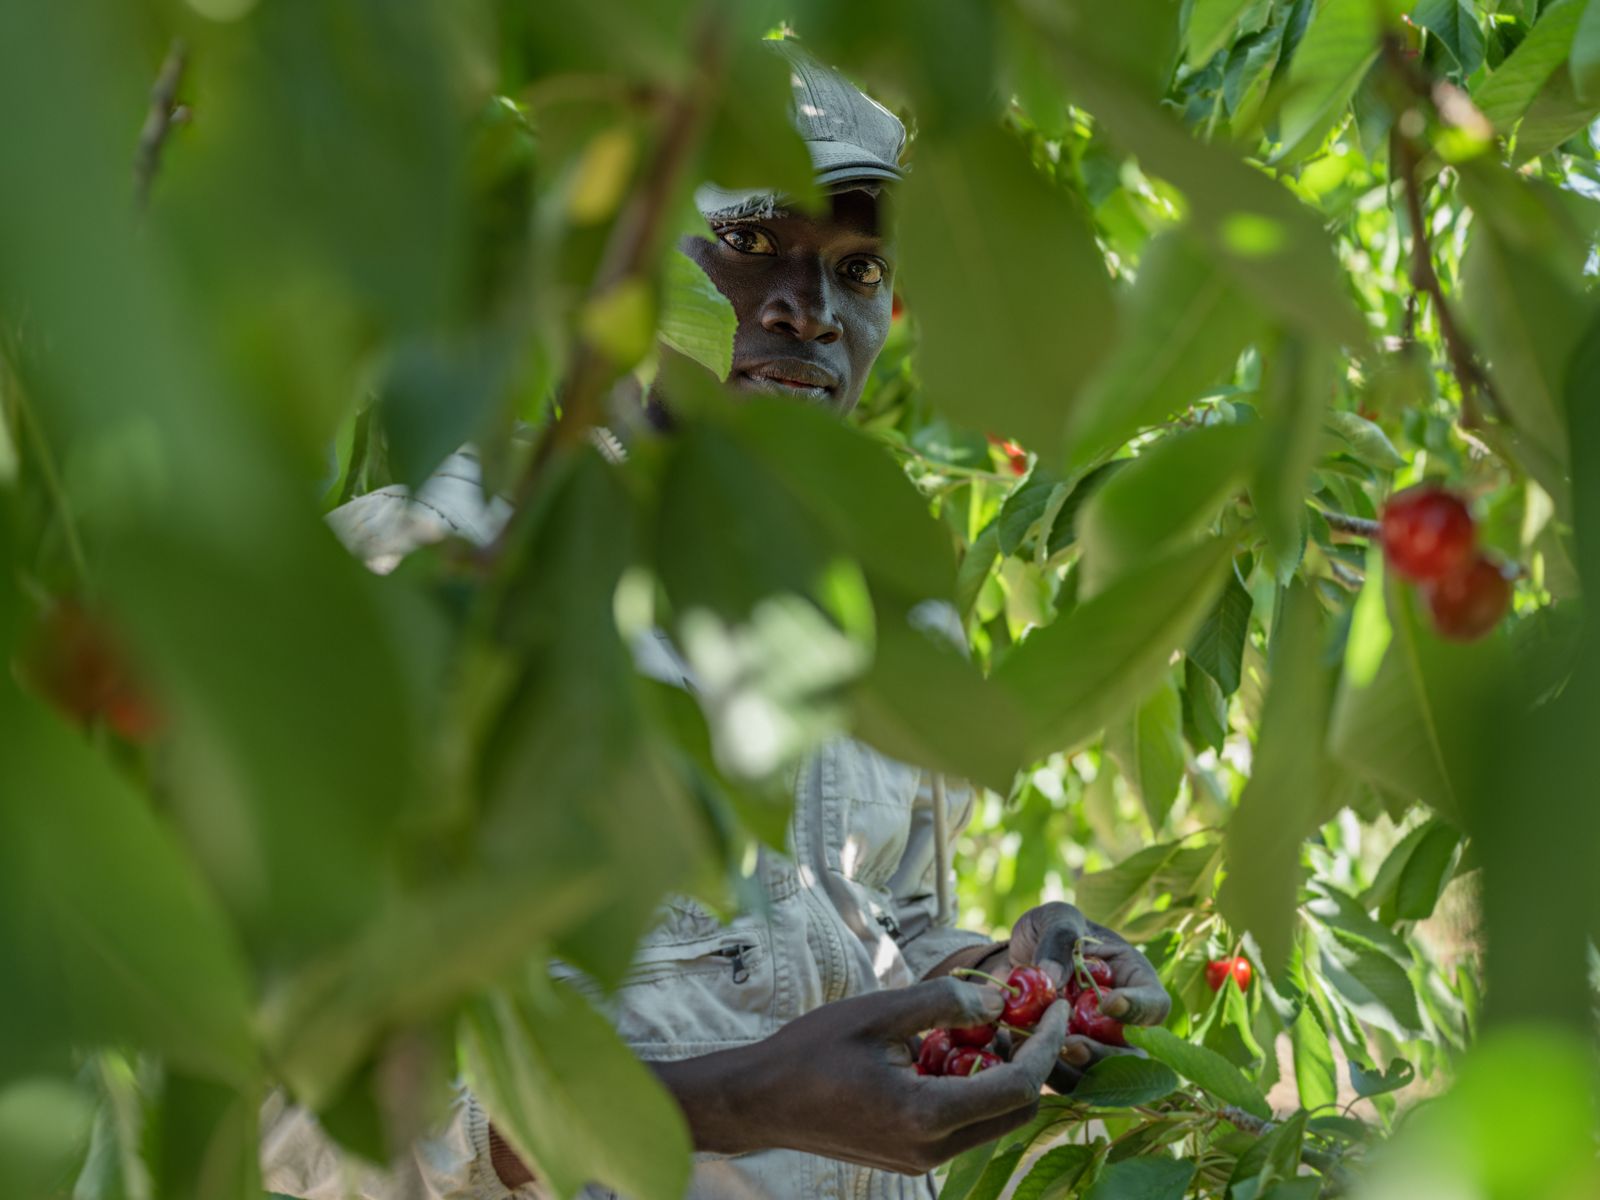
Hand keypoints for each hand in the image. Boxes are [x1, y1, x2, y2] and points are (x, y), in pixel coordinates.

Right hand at [654, 977, 1069, 1174]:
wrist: (760, 1101)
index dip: (1045, 1045)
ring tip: (984, 1024)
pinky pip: (962, 1124)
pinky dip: (971, 1088)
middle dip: (1030, 1061)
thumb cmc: (811, 1051)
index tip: (1055, 1007)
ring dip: (1001, 1074)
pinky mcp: (911, 1157)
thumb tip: (1001, 999)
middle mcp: (931, 1149)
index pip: (1015, 1087)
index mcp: (925, 1115)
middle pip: (1013, 1112)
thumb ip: (942, 1004)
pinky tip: (949, 1049)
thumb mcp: (877, 1012)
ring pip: (991, 1121)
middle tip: (1025, 1013)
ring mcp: (921, 1159)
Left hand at [1002, 902, 1169, 1091]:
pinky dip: (1040, 1070)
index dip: (1137, 1010)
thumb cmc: (1051, 930)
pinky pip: (1064, 1080)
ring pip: (1098, 1078)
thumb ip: (1058, 939)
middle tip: (1070, 1045)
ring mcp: (1098, 1046)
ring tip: (1033, 1050)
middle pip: (1132, 1056)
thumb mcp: (1056, 919)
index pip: (1155, 1004)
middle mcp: (1123, 1022)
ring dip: (1069, 1071)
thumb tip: (1051, 977)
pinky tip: (1013, 1051)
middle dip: (1102, 1055)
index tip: (1107, 1004)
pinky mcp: (1068, 1063)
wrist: (1020, 955)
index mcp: (1134, 981)